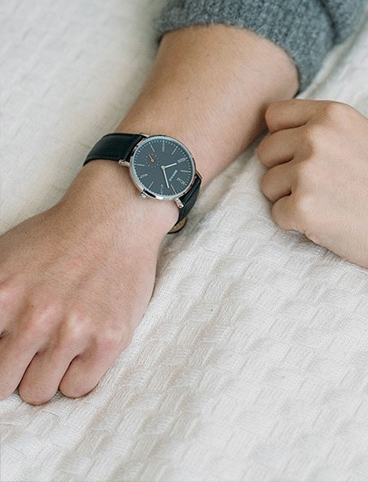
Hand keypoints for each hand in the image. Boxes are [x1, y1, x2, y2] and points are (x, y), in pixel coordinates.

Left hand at [0, 161, 175, 403]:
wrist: (115, 217)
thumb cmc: (59, 237)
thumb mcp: (2, 259)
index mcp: (1, 297)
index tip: (10, 349)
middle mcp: (35, 319)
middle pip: (3, 384)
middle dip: (15, 369)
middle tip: (33, 347)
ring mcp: (75, 330)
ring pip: (39, 392)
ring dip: (46, 373)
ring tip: (61, 345)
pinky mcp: (110, 338)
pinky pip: (78, 388)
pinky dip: (77, 374)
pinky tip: (84, 347)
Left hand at [258, 100, 367, 278]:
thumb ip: (331, 126)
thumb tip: (296, 127)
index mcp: (332, 115)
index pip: (274, 116)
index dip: (281, 137)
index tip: (296, 155)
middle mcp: (316, 137)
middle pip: (266, 152)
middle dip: (282, 170)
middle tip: (313, 187)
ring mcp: (307, 172)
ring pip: (268, 184)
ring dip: (289, 198)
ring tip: (324, 205)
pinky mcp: (303, 208)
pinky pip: (276, 214)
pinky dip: (295, 223)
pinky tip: (324, 223)